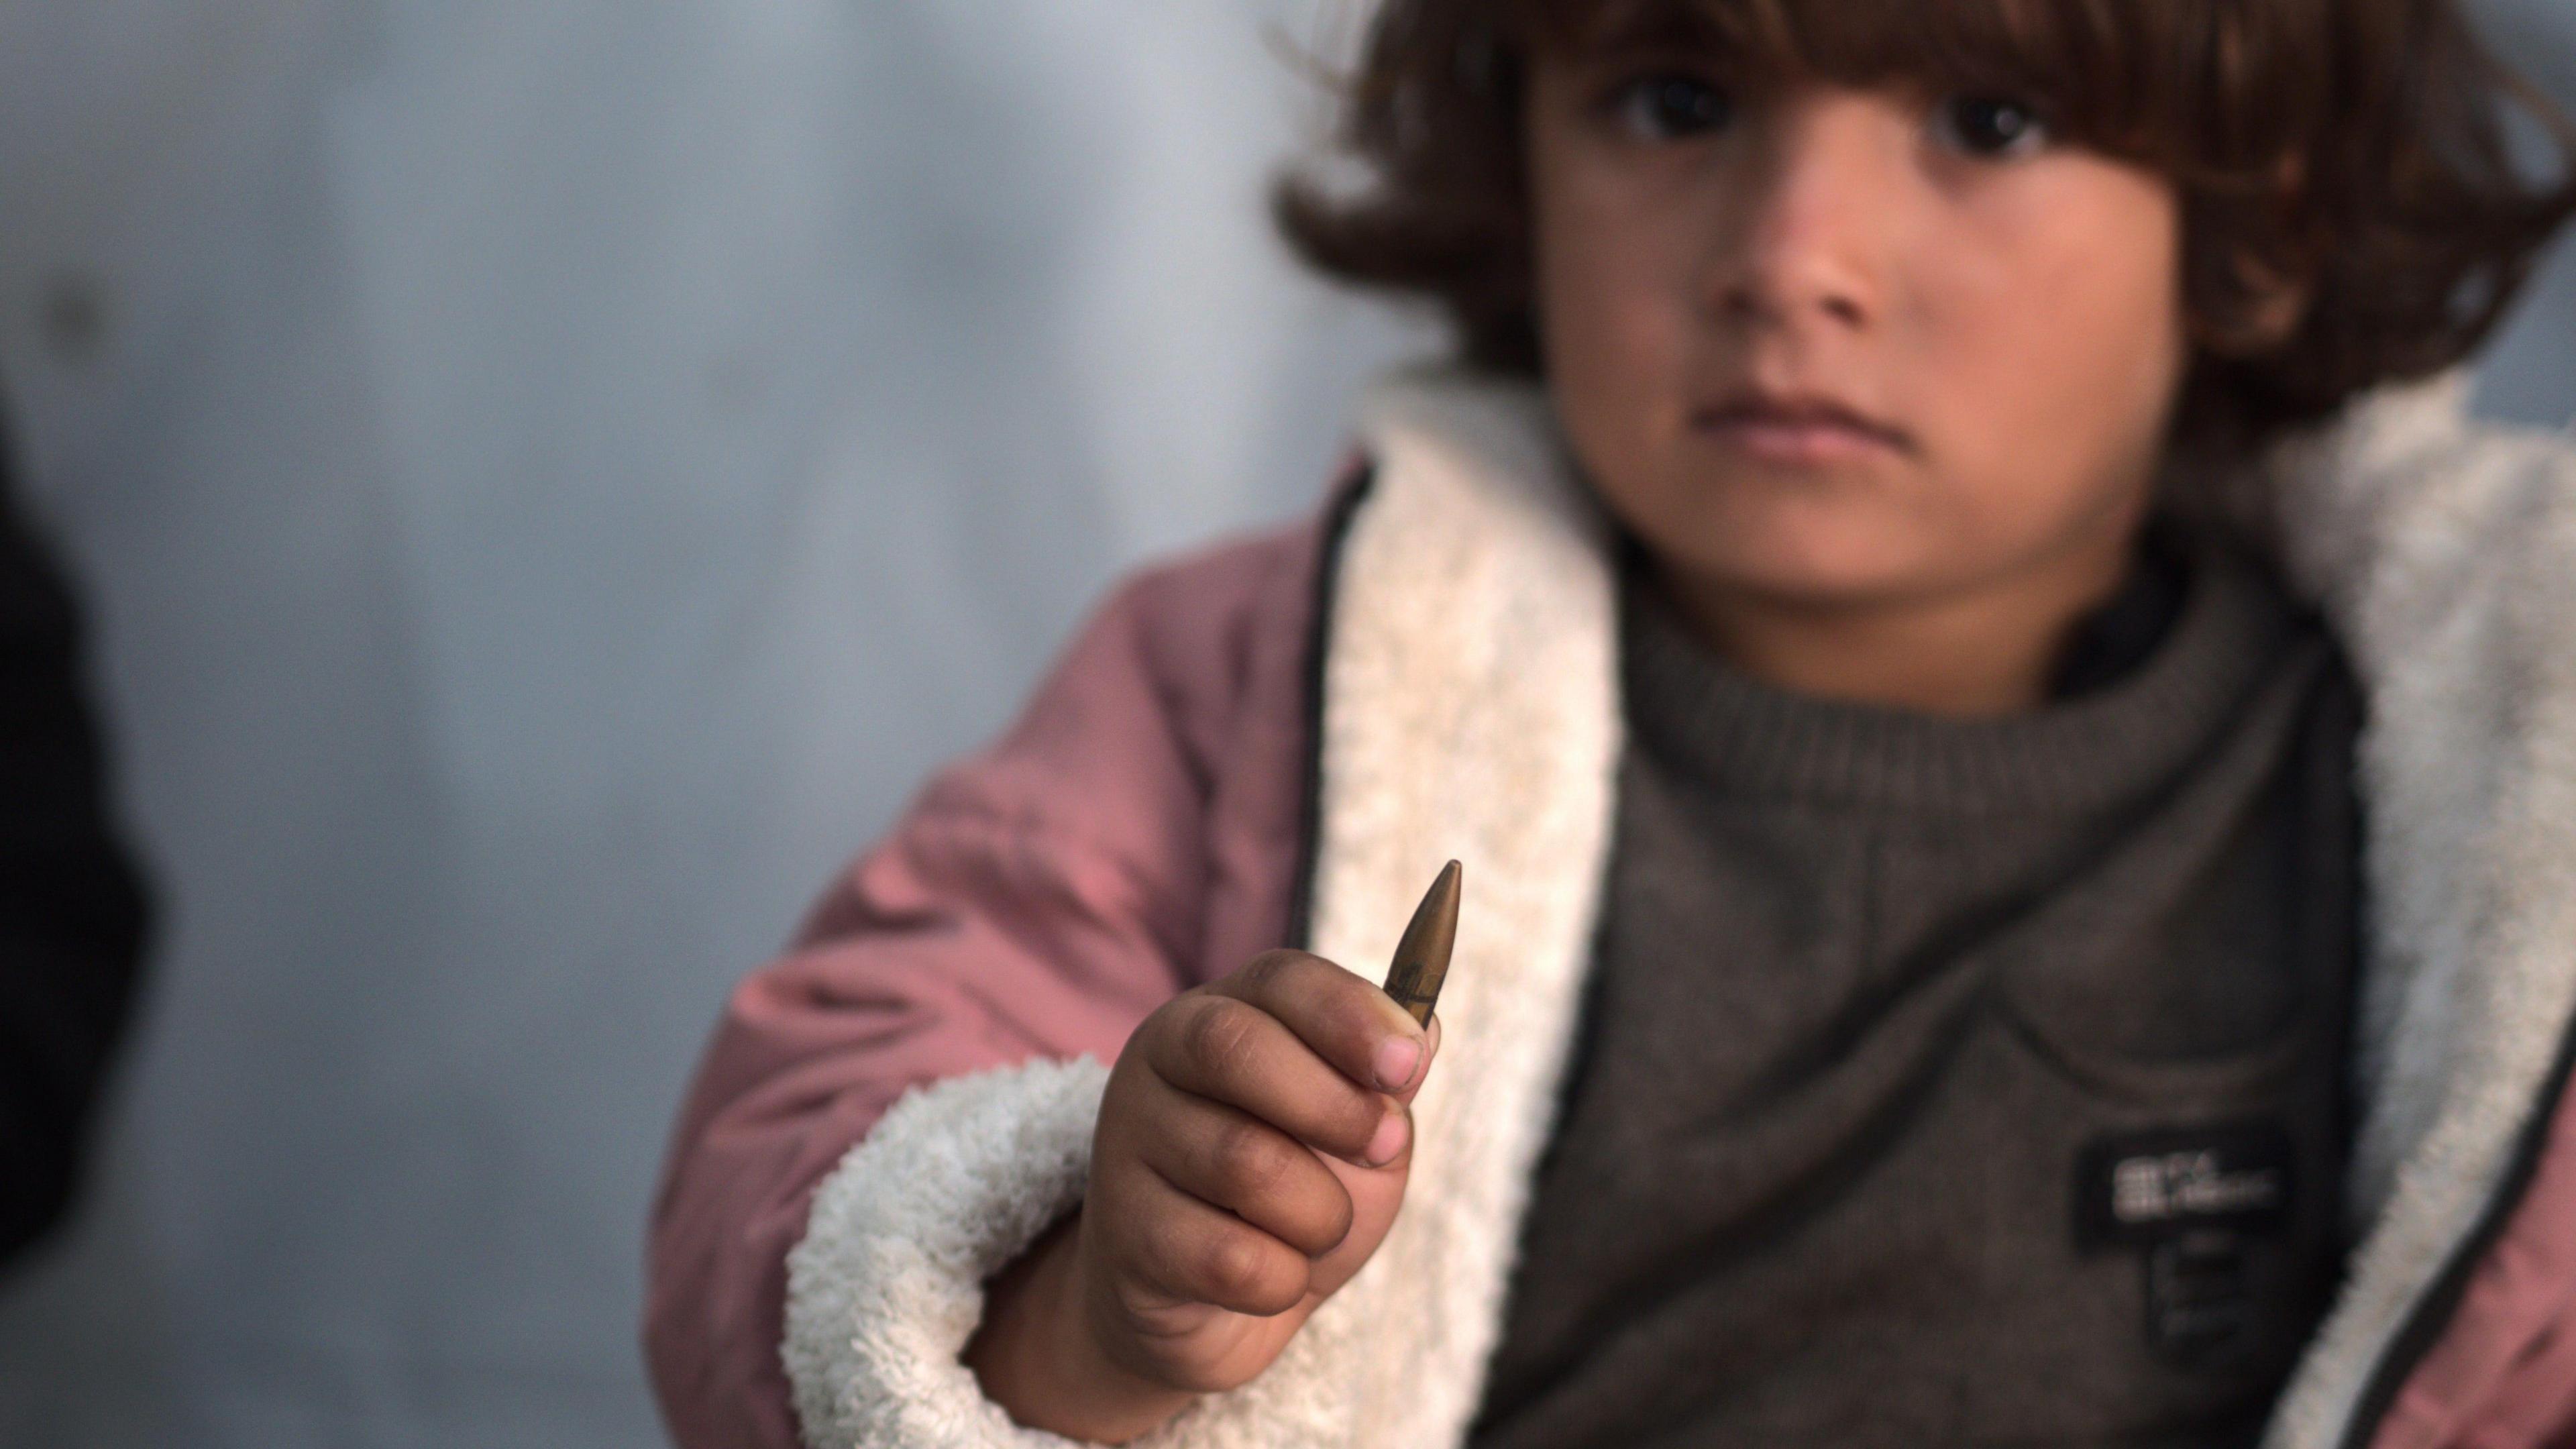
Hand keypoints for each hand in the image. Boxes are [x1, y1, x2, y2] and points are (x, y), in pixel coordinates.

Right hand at [966, 950, 1439, 1441]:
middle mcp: (1160, 1060)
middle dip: (1334, 1106)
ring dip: (1320, 1212)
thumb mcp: (1356, 1133)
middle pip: (1235, 1049)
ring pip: (1243, 1162)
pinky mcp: (1124, 1232)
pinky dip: (1281, 1279)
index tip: (1407, 1067)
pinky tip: (1272, 1276)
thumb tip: (1427, 1032)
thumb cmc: (1292, 1200)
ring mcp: (1128, 1142)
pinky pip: (1228, 1257)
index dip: (1351, 1015)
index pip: (1280, 981)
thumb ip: (1386, 1083)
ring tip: (1318, 1228)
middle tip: (1383, 1148)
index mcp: (1221, 1012)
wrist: (1213, 1312)